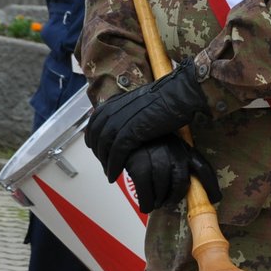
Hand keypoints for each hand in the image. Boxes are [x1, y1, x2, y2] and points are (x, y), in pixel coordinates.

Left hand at [85, 62, 210, 180]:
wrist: (177, 95)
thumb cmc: (165, 98)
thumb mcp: (139, 102)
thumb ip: (128, 111)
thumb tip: (126, 122)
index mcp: (113, 102)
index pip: (94, 123)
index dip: (93, 139)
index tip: (98, 151)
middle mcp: (112, 111)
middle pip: (96, 136)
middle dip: (98, 153)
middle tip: (105, 166)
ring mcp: (119, 121)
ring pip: (104, 146)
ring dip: (105, 163)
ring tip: (110, 174)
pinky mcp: (129, 132)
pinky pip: (116, 153)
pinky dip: (113, 166)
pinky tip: (115, 175)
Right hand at [122, 135, 220, 212]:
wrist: (125, 130)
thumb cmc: (149, 141)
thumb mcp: (170, 145)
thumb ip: (180, 161)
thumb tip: (189, 185)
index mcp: (185, 148)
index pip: (203, 168)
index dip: (211, 186)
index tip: (216, 198)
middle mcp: (174, 153)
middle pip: (181, 184)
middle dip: (175, 197)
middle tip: (168, 202)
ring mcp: (157, 159)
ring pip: (163, 191)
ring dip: (159, 201)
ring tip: (155, 202)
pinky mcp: (140, 167)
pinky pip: (146, 194)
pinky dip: (146, 203)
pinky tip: (145, 204)